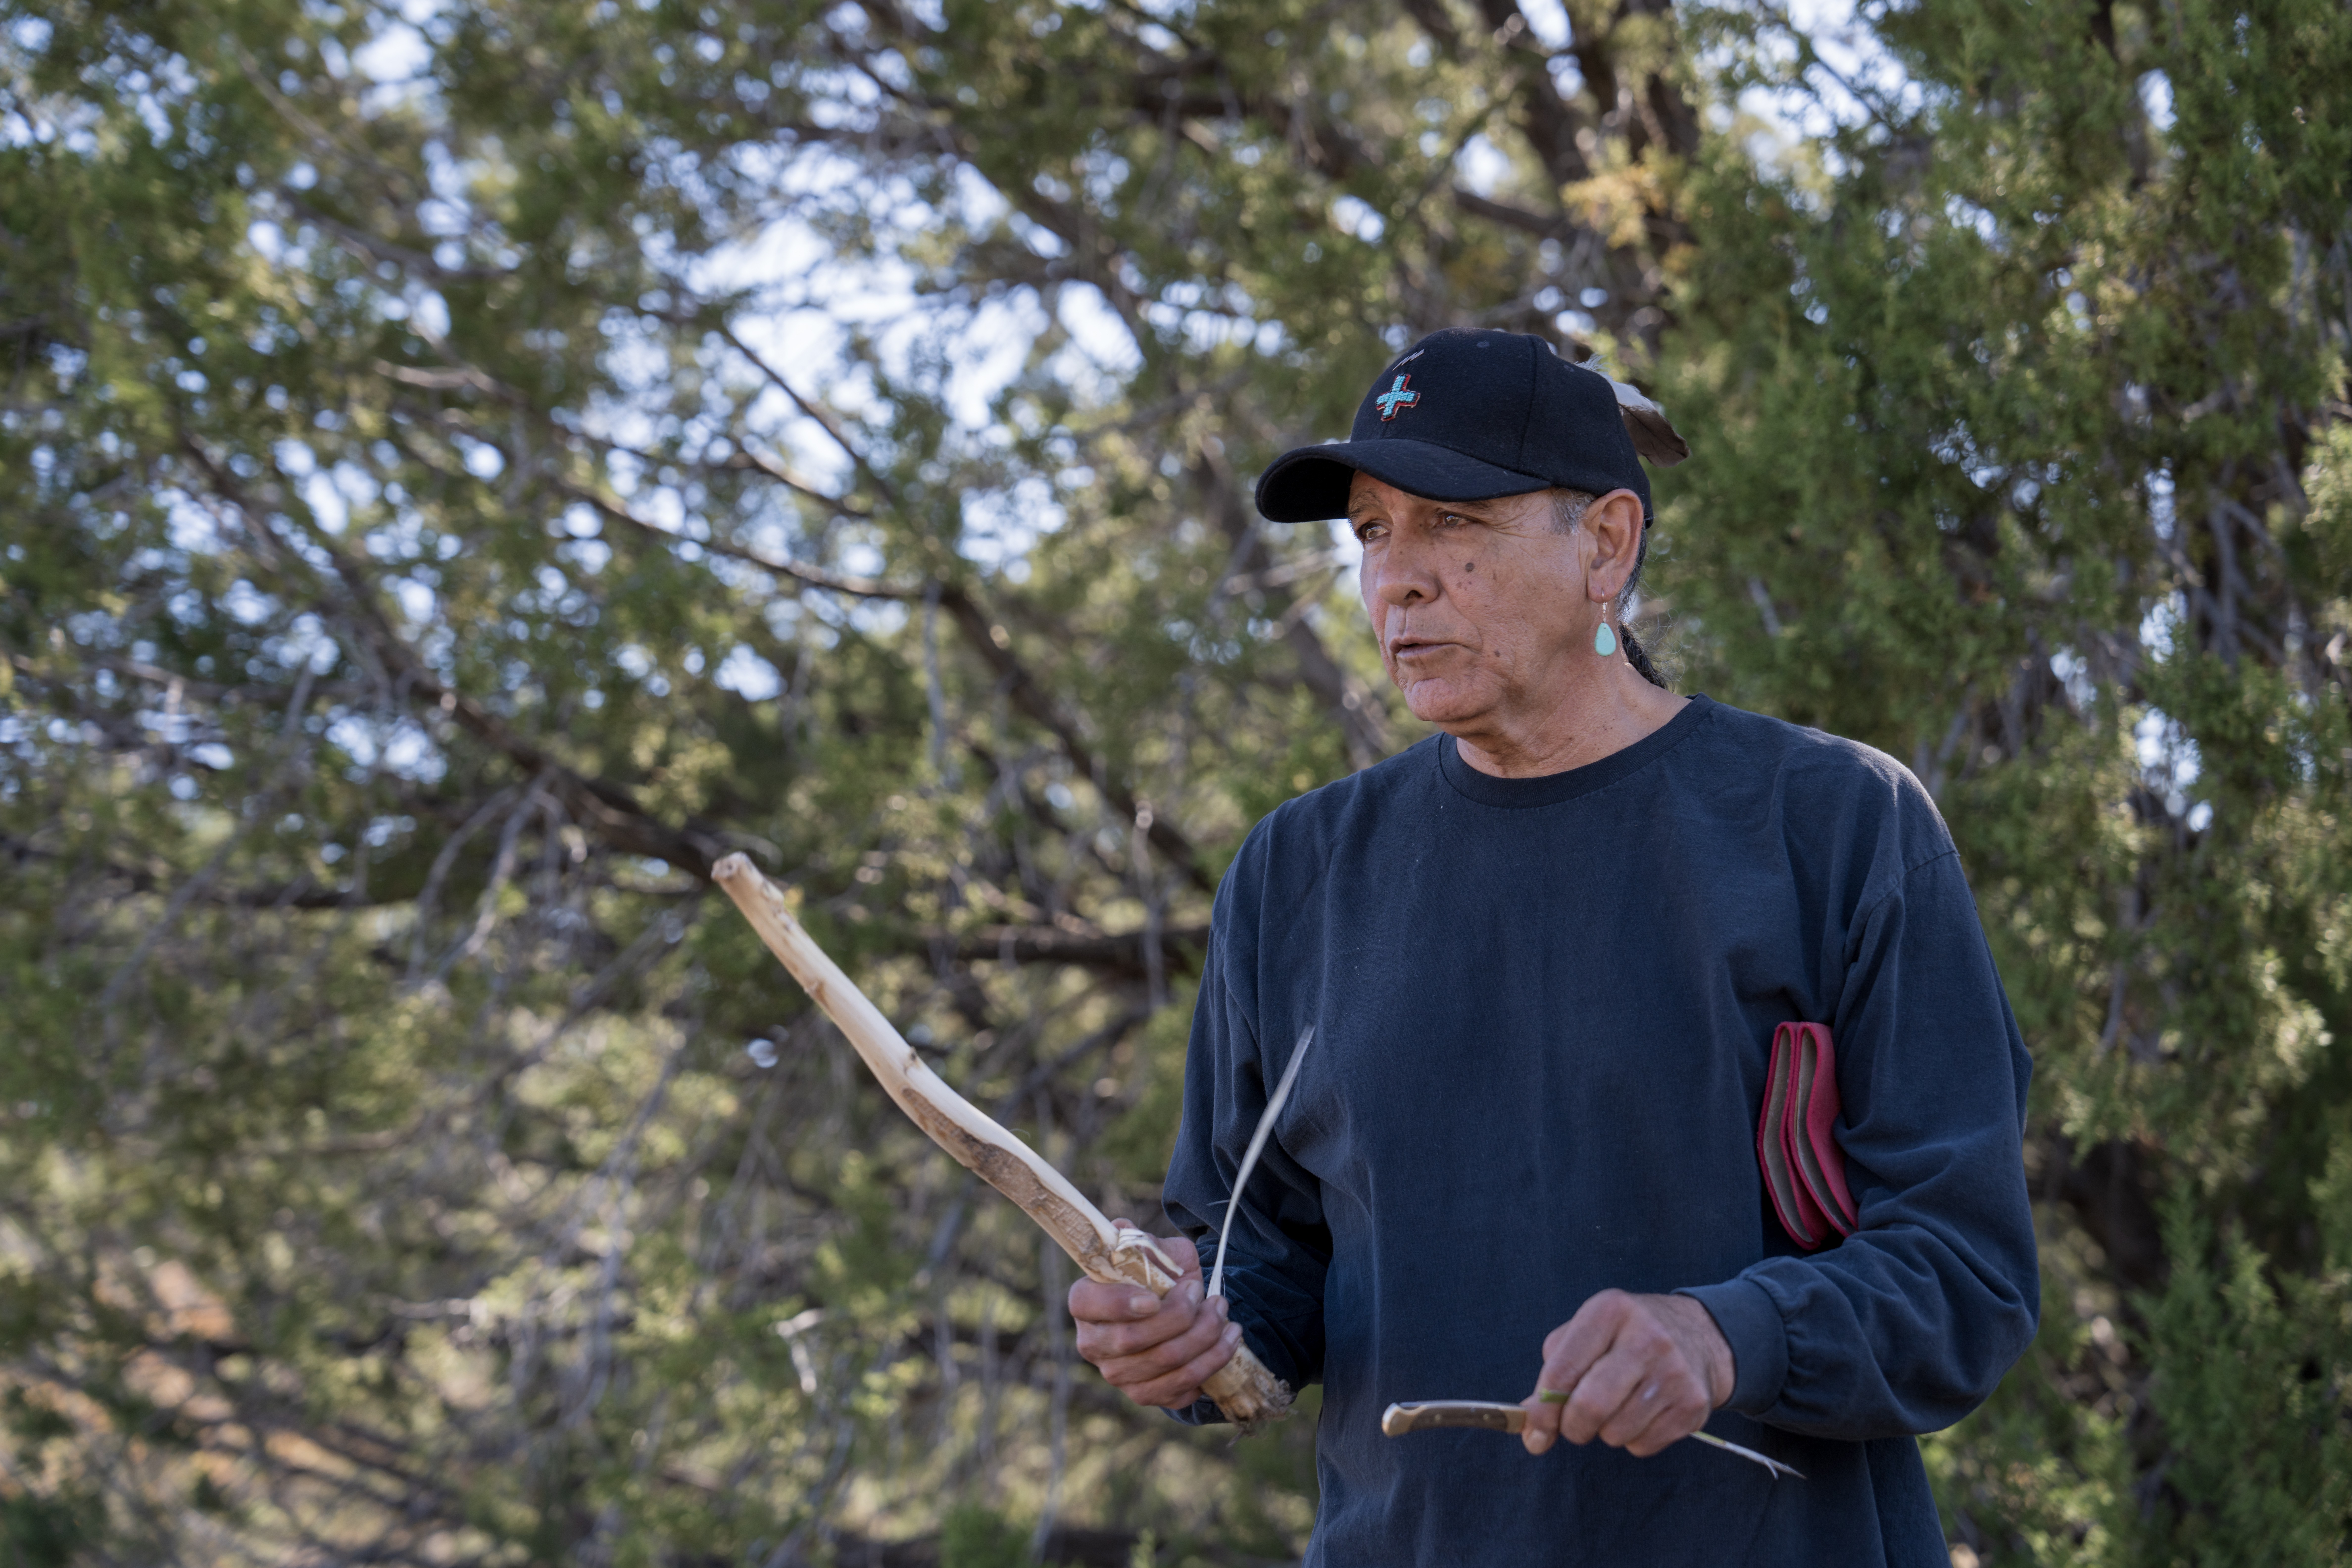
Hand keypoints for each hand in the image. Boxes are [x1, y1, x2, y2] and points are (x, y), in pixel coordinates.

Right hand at [1068, 1222, 1243, 1409]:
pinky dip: (1210, 1364)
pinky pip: (1179, 1388)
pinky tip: (1227, 1342)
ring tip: (1225, 1314)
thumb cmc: (1162, 1276)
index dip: (1118, 1304)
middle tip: (1209, 1295)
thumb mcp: (1157, 1252)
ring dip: (1204, 1339)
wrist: (1181, 1310)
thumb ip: (1142, 1243)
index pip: (1088, 1305)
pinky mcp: (1143, 1394)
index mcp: (1086, 1302)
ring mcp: (1117, 1374)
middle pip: (1132, 1340)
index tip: (1154, 1298)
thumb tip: (1120, 1229)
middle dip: (1181, 1318)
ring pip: (1163, 1365)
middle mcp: (1093, 1343)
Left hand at [1519, 1290, 1733, 1457]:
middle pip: (1590, 1407)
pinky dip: (1633, 1439)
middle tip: (1575, 1424)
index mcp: (1610, 1311)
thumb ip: (1553, 1374)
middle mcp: (1647, 1338)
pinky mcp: (1693, 1405)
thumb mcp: (1587, 1334)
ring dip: (1605, 1432)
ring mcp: (1675, 1372)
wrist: (1699, 1335)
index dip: (1542, 1409)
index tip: (1535, 1429)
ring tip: (1617, 1407)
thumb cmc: (1626, 1337)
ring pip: (1616, 1433)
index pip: (1562, 1370)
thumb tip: (1532, 1431)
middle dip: (1572, 1427)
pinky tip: (1643, 1413)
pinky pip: (1642, 1445)